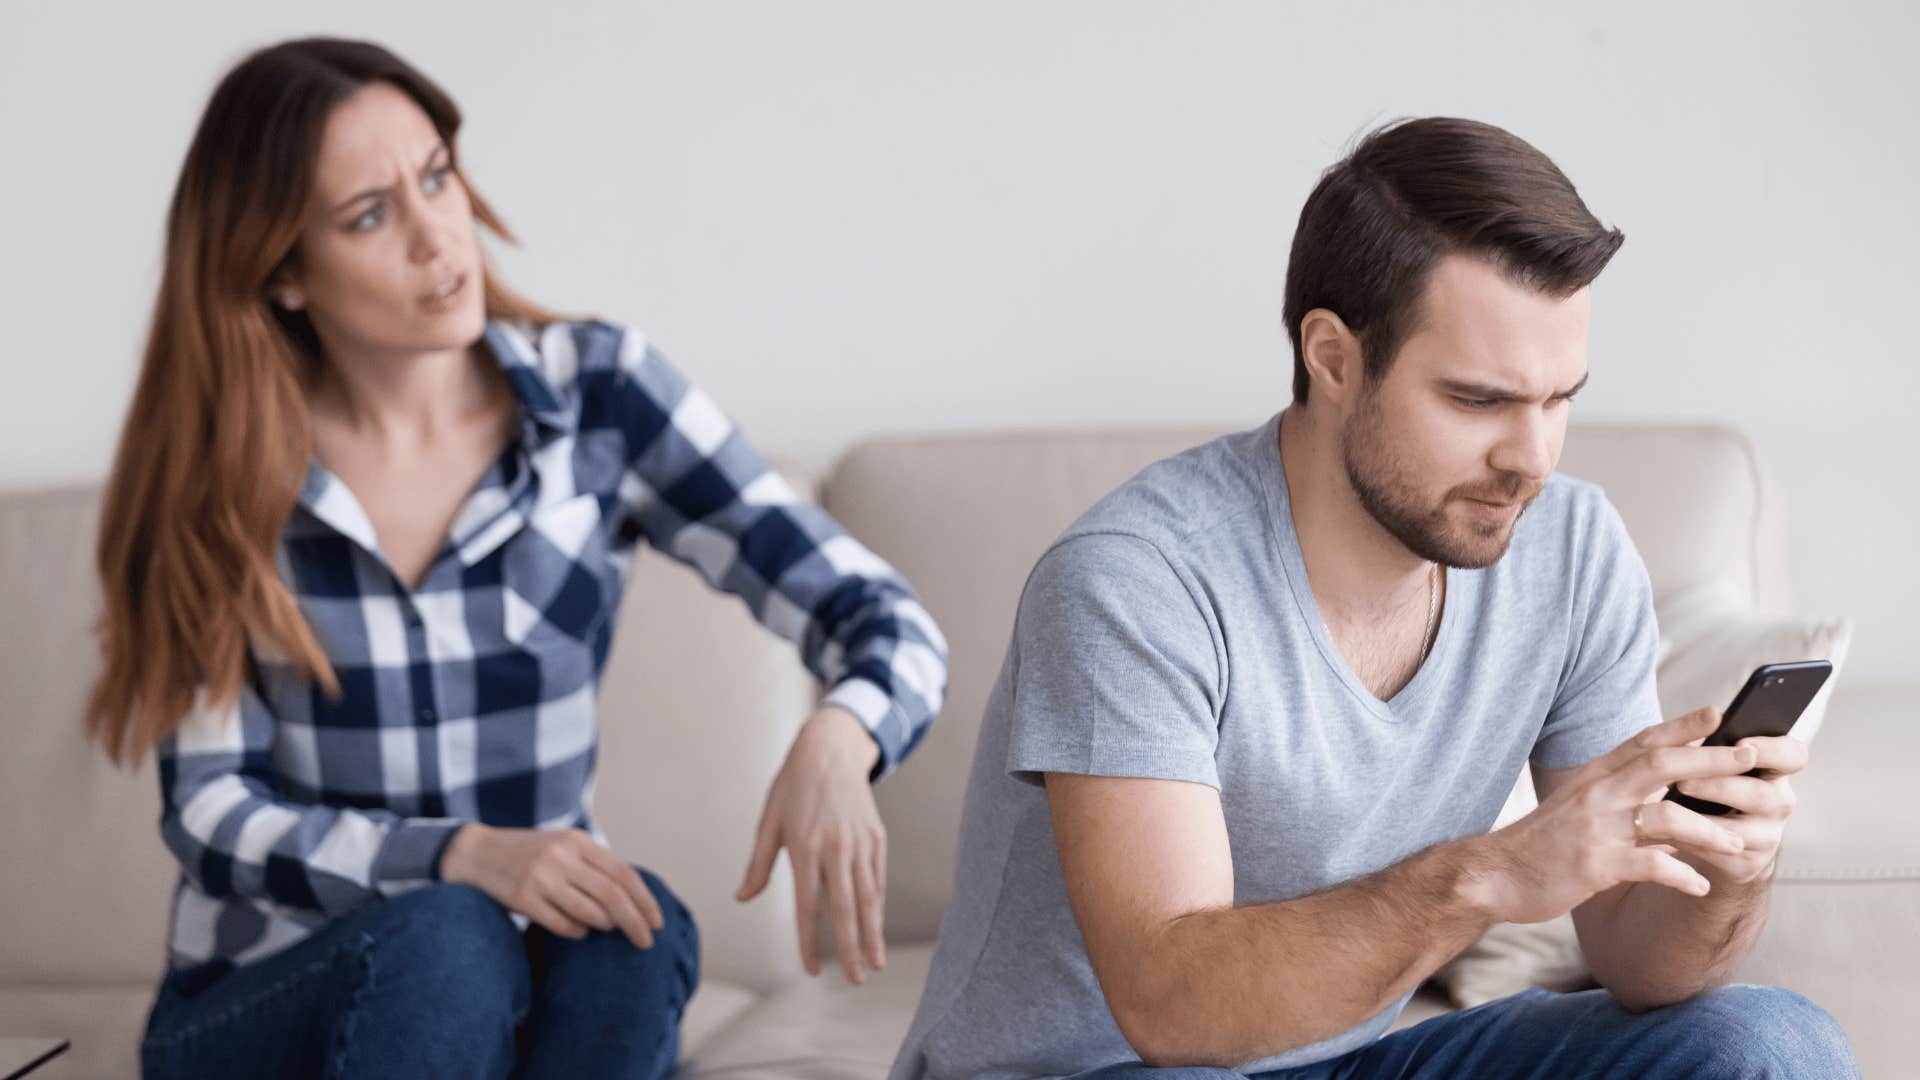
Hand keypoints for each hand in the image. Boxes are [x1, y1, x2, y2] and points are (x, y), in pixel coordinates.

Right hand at [441, 824, 664, 947]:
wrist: (476, 853)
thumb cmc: (530, 854)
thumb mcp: (564, 847)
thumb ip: (594, 866)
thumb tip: (634, 900)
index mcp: (577, 841)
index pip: (623, 873)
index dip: (645, 900)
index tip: (657, 922)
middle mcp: (562, 856)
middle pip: (612, 896)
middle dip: (635, 922)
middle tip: (646, 942)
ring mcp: (541, 877)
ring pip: (590, 912)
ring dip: (605, 926)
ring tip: (607, 928)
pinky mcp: (522, 898)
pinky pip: (562, 925)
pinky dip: (577, 932)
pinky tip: (579, 931)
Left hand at [736, 705, 887, 984]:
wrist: (829, 750)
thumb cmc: (792, 787)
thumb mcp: (769, 821)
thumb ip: (759, 864)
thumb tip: (742, 898)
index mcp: (804, 846)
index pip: (808, 907)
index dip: (809, 941)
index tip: (812, 970)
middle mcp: (835, 848)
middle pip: (845, 909)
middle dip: (850, 948)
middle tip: (855, 980)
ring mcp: (859, 843)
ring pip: (868, 898)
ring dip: (872, 934)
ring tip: (874, 964)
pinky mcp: (875, 837)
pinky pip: (877, 879)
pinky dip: (877, 906)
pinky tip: (876, 927)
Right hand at [1469, 707, 1768, 923]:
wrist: (1495, 874)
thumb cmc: (1543, 843)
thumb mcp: (1579, 807)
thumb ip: (1620, 796)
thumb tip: (1670, 796)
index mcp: (1595, 776)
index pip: (1643, 740)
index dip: (1683, 724)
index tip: (1719, 712)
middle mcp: (1597, 793)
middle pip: (1662, 765)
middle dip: (1711, 760)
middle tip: (1751, 757)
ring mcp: (1596, 828)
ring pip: (1666, 817)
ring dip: (1709, 831)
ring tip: (1740, 845)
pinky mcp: (1595, 865)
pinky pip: (1651, 866)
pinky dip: (1682, 876)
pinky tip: (1701, 887)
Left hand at [1668, 731, 1804, 883]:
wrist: (1709, 840)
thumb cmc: (1709, 788)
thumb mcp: (1712, 763)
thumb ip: (1715, 742)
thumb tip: (1710, 713)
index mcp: (1774, 770)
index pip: (1794, 755)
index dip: (1773, 749)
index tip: (1740, 741)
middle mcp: (1778, 802)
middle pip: (1764, 795)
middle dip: (1721, 786)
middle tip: (1685, 780)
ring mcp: (1766, 836)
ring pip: (1741, 831)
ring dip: (1702, 820)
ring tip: (1671, 808)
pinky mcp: (1746, 863)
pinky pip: (1718, 853)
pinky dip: (1689, 840)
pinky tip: (1664, 831)